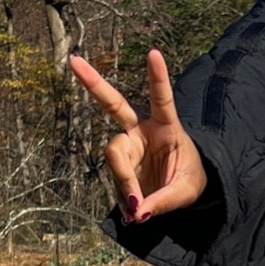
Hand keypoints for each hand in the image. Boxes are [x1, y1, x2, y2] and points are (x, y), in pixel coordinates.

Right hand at [70, 49, 207, 225]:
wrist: (182, 192)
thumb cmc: (191, 181)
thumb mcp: (187, 191)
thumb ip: (164, 200)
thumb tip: (137, 211)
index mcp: (167, 126)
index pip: (162, 99)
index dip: (157, 77)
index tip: (153, 53)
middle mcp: (142, 130)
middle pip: (114, 105)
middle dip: (93, 82)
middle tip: (73, 61)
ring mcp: (127, 146)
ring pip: (115, 157)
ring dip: (125, 182)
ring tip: (139, 209)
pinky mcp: (119, 165)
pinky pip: (116, 182)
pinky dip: (125, 200)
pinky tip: (135, 212)